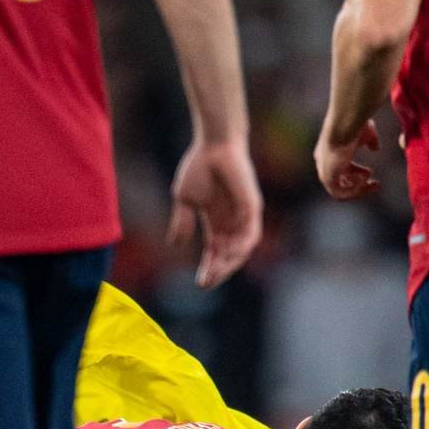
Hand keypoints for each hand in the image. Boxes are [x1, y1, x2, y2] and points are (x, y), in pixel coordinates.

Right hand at [169, 138, 261, 287]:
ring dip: (230, 264)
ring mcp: (244, 216)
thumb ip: (182, 222)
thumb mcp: (185, 200)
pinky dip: (242, 247)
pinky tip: (229, 255)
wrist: (213, 145)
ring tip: (216, 273)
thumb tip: (176, 246)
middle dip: (219, 271)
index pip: (215, 253)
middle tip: (207, 282)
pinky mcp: (252, 207)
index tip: (200, 284)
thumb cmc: (199, 167)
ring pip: (241, 249)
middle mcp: (233, 222)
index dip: (209, 269)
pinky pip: (251, 234)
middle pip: (229, 256)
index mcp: (217, 222)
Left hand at [314, 120, 381, 199]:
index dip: (356, 173)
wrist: (343, 125)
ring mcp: (324, 171)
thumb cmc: (354, 125)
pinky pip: (339, 194)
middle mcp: (325, 164)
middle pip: (340, 182)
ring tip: (373, 184)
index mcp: (330, 153)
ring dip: (358, 191)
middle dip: (358, 185)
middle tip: (376, 185)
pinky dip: (354, 190)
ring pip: (340, 191)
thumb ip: (370, 141)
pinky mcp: (327, 178)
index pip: (341, 169)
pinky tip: (363, 179)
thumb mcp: (366, 133)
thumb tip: (375, 148)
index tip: (370, 173)